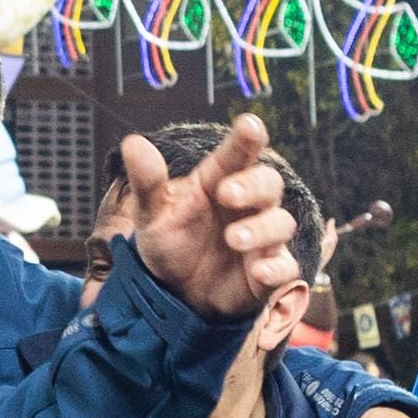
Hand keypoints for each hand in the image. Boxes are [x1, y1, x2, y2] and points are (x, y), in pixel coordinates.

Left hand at [114, 119, 304, 325]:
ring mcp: (262, 239)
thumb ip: (147, 181)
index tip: (249, 125)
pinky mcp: (267, 272)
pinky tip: (259, 271)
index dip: (246, 138)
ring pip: (280, 223)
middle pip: (268, 183)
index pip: (239, 154)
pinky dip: (276, 268)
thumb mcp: (152, 213)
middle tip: (226, 193)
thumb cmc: (171, 241)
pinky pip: (285, 267)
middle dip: (252, 185)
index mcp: (221, 181)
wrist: (173, 292)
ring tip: (233, 238)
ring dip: (261, 229)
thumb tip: (132, 143)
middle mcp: (248, 206)